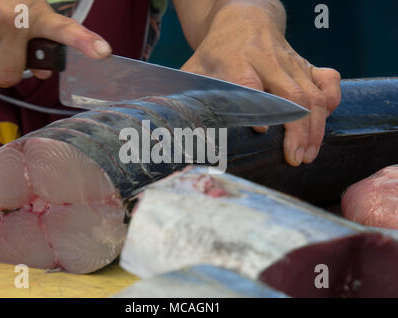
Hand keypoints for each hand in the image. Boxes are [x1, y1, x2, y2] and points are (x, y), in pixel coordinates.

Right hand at [0, 0, 110, 86]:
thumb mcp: (30, 11)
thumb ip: (42, 41)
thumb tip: (42, 73)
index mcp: (37, 15)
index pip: (66, 30)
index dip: (85, 41)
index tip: (103, 51)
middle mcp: (11, 21)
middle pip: (8, 78)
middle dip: (3, 72)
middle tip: (2, 54)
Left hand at [181, 3, 340, 166]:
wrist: (244, 17)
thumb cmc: (216, 50)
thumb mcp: (195, 67)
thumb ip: (185, 95)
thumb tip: (165, 128)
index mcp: (236, 61)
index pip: (250, 84)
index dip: (259, 108)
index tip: (260, 133)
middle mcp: (267, 60)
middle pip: (290, 94)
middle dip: (297, 130)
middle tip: (295, 158)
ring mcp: (290, 61)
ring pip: (312, 93)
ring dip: (314, 126)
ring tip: (309, 153)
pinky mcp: (305, 62)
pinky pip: (327, 78)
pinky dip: (332, 99)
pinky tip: (326, 119)